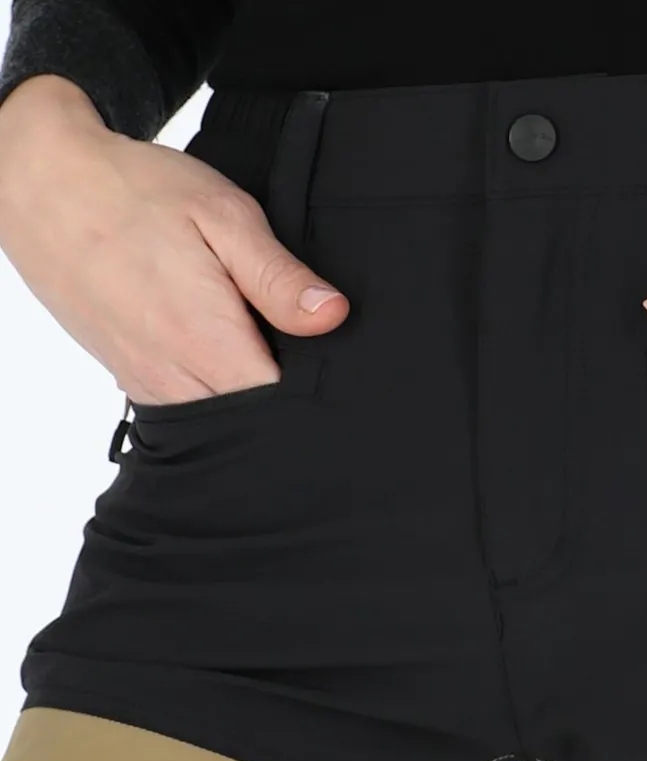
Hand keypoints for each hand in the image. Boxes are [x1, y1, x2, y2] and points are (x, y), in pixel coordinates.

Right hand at [0, 75, 348, 405]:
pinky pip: (187, 407)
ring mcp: (150, 385)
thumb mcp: (223, 216)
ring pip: (221, 418)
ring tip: (246, 334)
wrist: (46, 187)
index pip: (282, 402)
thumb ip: (278, 276)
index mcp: (207, 341)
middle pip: (254, 418)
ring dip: (243, 388)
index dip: (313, 383)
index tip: (318, 351)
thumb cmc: (134, 193)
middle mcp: (177, 378)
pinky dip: (210, 387)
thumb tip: (332, 316)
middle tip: (282, 334)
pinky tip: (214, 344)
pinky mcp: (133, 382)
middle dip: (280, 387)